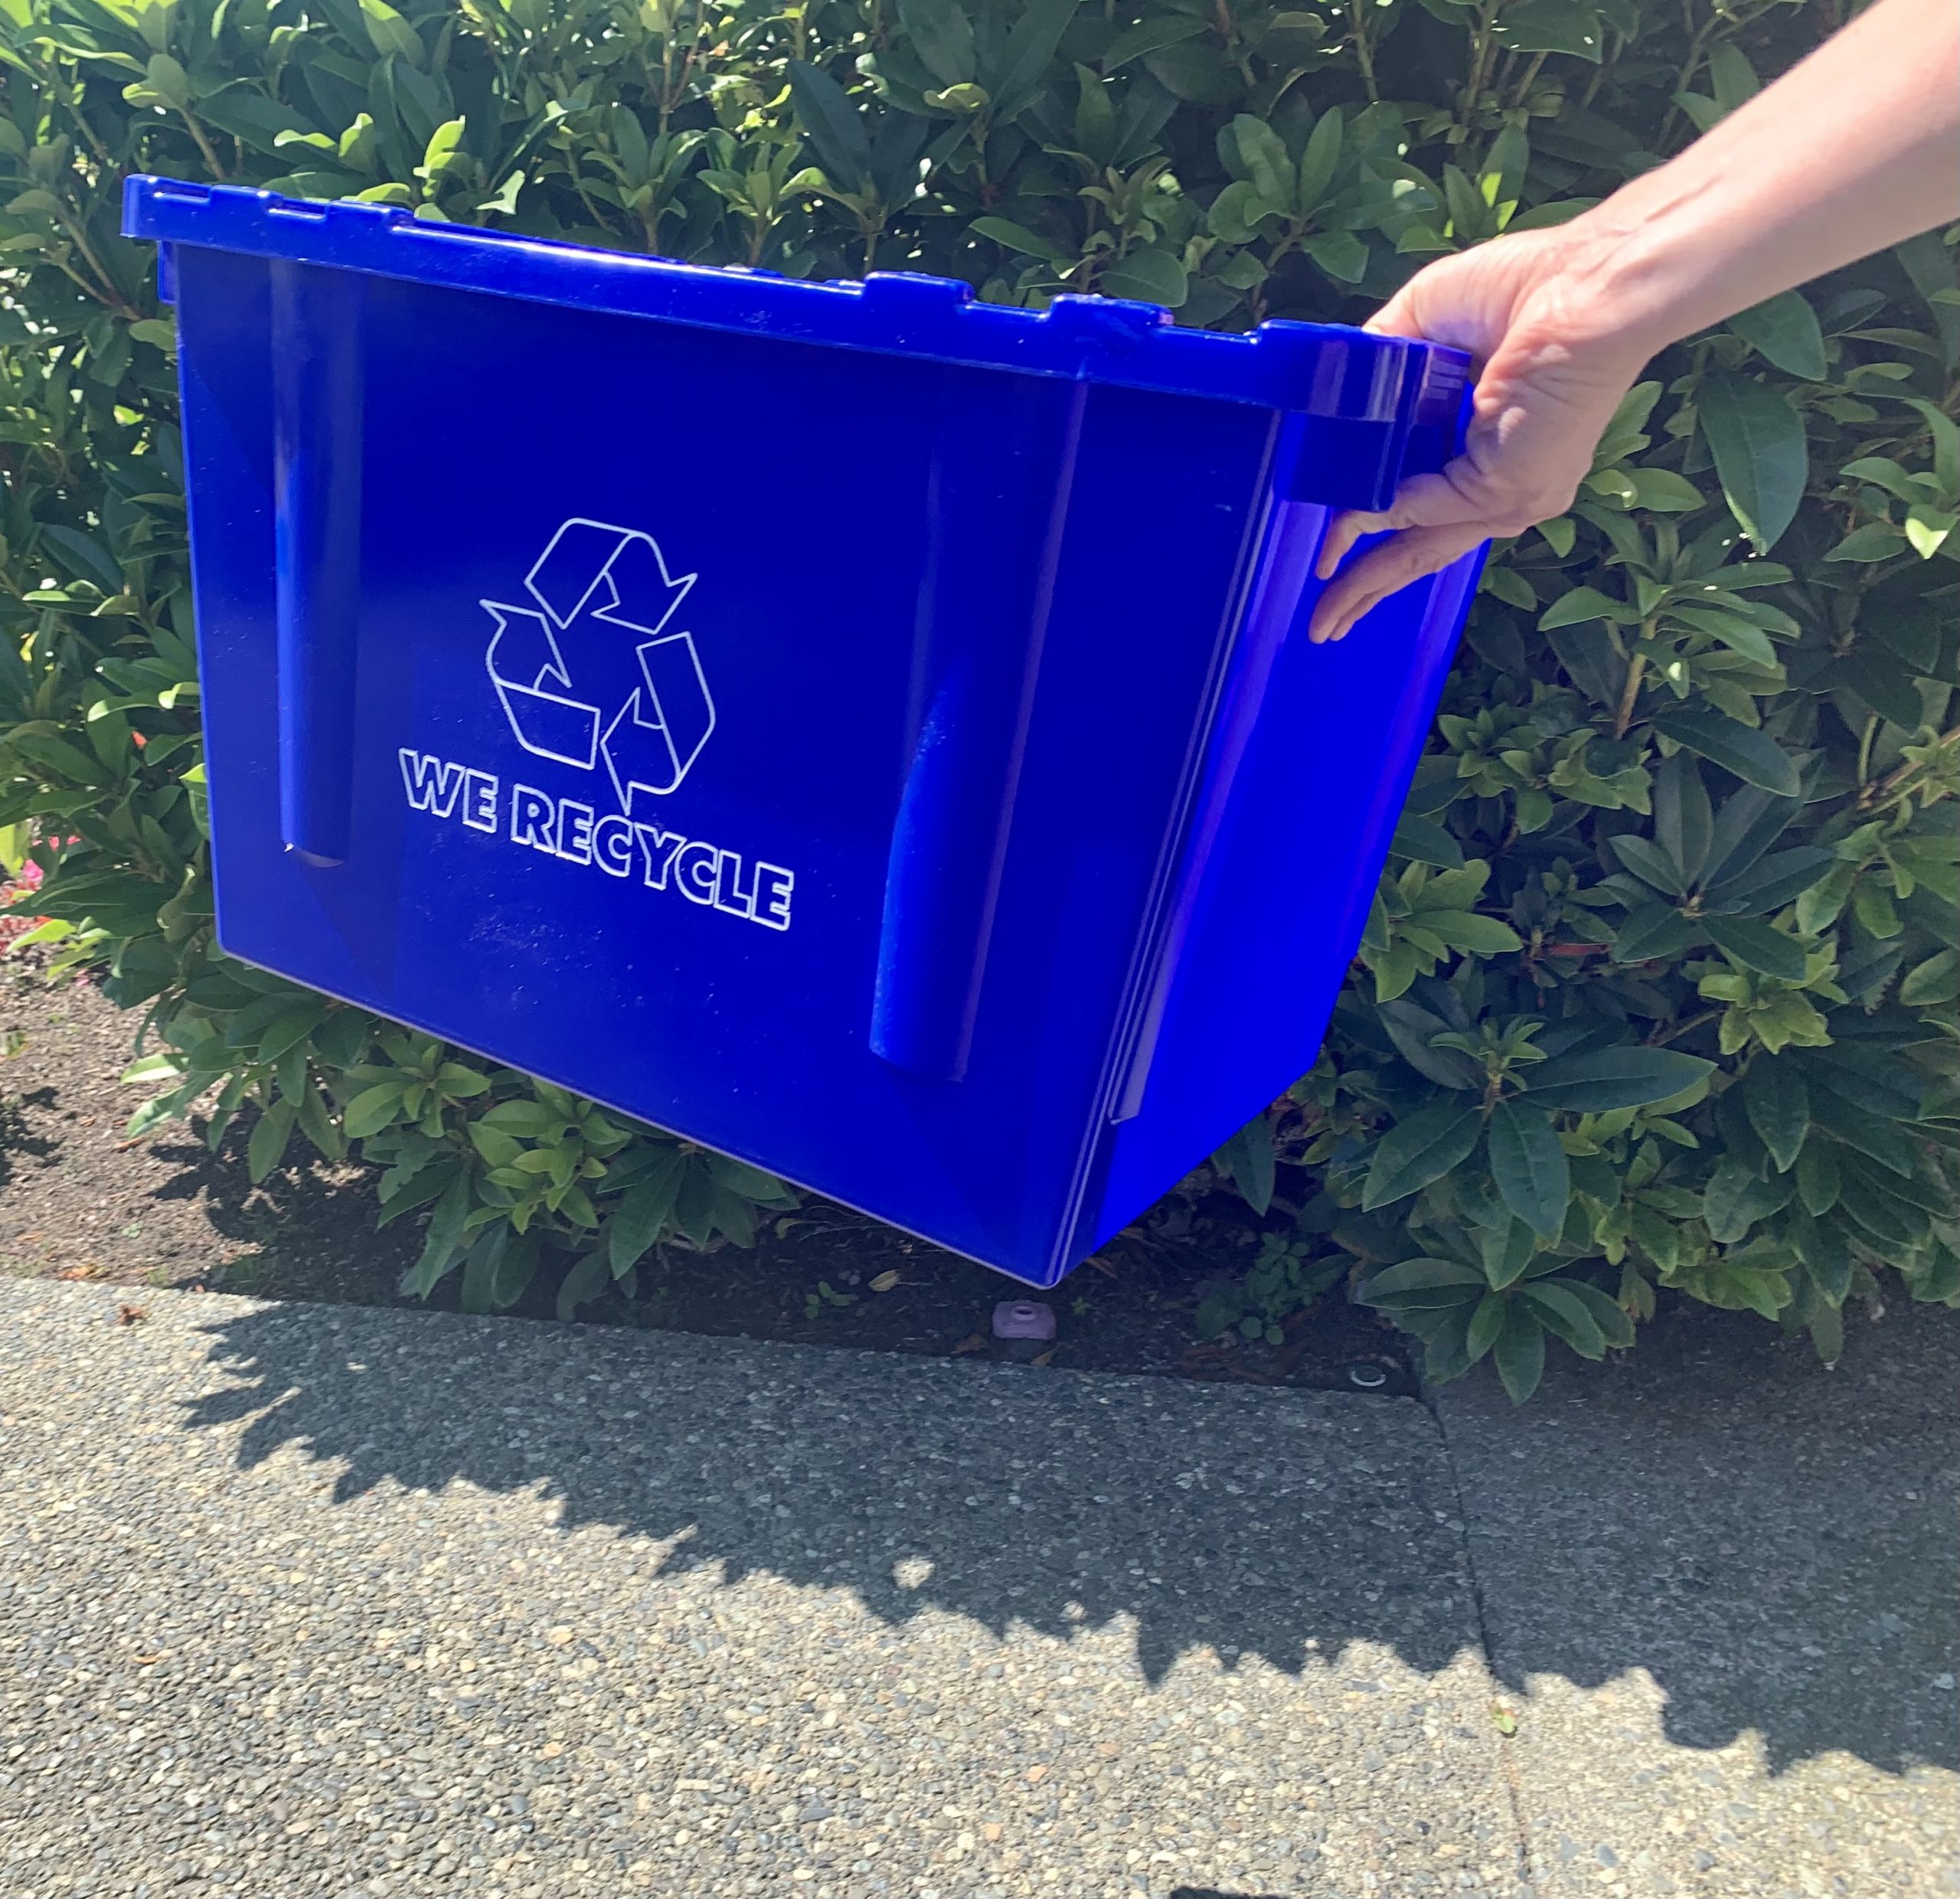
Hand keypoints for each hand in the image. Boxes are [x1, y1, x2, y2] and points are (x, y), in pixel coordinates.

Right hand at [1308, 225, 1650, 643]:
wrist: (1588, 284)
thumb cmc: (1528, 286)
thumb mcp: (1427, 321)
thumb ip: (1380, 367)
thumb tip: (1337, 394)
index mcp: (1490, 449)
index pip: (1427, 510)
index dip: (1374, 533)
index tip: (1332, 554)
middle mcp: (1504, 488)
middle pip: (1421, 552)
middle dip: (1366, 590)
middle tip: (1324, 626)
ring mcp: (1510, 496)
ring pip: (1421, 549)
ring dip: (1367, 579)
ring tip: (1325, 609)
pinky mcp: (1507, 488)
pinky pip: (1427, 508)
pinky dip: (1382, 517)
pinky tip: (1344, 527)